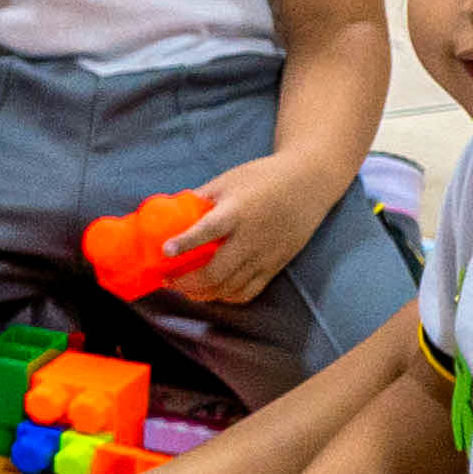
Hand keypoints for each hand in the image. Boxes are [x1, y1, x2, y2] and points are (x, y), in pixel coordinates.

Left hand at [173, 151, 333, 306]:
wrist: (308, 185)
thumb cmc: (263, 178)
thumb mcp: (228, 180)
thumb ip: (200, 199)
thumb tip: (169, 212)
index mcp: (237, 211)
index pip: (208, 230)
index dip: (185, 242)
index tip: (165, 251)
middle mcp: (251, 238)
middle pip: (216, 272)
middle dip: (187, 282)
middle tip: (168, 280)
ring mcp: (265, 256)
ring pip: (229, 287)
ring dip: (203, 293)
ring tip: (185, 288)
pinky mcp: (275, 266)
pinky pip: (248, 292)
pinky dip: (226, 296)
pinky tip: (212, 291)